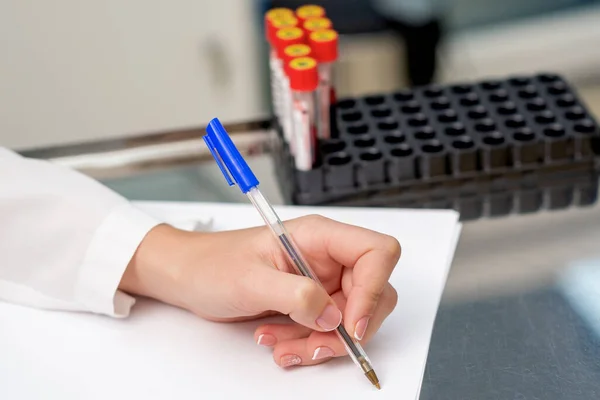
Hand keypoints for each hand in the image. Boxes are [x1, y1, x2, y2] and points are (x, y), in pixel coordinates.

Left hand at [120, 215, 399, 367]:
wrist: (190, 277)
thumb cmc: (212, 264)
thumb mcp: (250, 279)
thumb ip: (295, 295)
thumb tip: (332, 316)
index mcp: (319, 236)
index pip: (377, 252)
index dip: (374, 288)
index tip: (352, 323)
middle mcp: (328, 257)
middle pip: (373, 292)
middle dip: (348, 327)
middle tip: (315, 343)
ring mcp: (322, 281)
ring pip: (352, 318)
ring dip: (322, 340)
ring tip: (282, 345)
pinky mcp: (312, 302)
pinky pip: (328, 330)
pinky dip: (308, 342)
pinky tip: (278, 341)